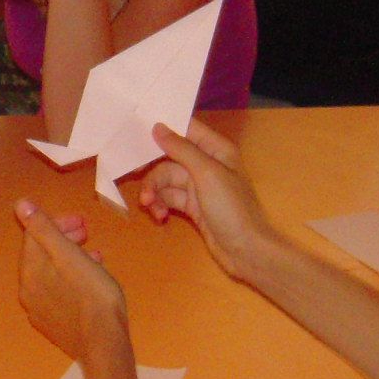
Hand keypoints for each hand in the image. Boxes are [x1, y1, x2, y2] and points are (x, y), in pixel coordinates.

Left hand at [15, 199, 128, 363]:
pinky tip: (89, 280)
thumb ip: (44, 229)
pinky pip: (57, 292)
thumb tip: (20, 205)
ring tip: (94, 254)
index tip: (81, 220)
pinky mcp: (53, 324)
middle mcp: (28, 289)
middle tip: (88, 232)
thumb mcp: (69, 255)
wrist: (103, 344)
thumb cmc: (92, 294)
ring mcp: (39, 310)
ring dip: (69, 257)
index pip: (35, 235)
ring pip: (50, 273)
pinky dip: (70, 278)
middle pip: (41, 254)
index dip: (57, 222)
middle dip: (62, 238)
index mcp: (30, 269)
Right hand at [138, 121, 278, 284]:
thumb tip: (158, 127)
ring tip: (148, 205)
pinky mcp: (193, 207)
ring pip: (166, 180)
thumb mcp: (207, 173)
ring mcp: (199, 187)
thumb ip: (182, 149)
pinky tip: (160, 215)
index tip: (137, 131)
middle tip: (131, 174)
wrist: (247, 250)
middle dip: (153, 170)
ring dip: (154, 191)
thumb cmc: (232, 207)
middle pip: (170, 158)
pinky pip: (169, 198)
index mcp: (216, 149)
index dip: (164, 129)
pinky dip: (161, 205)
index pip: (187, 129)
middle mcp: (207, 164)